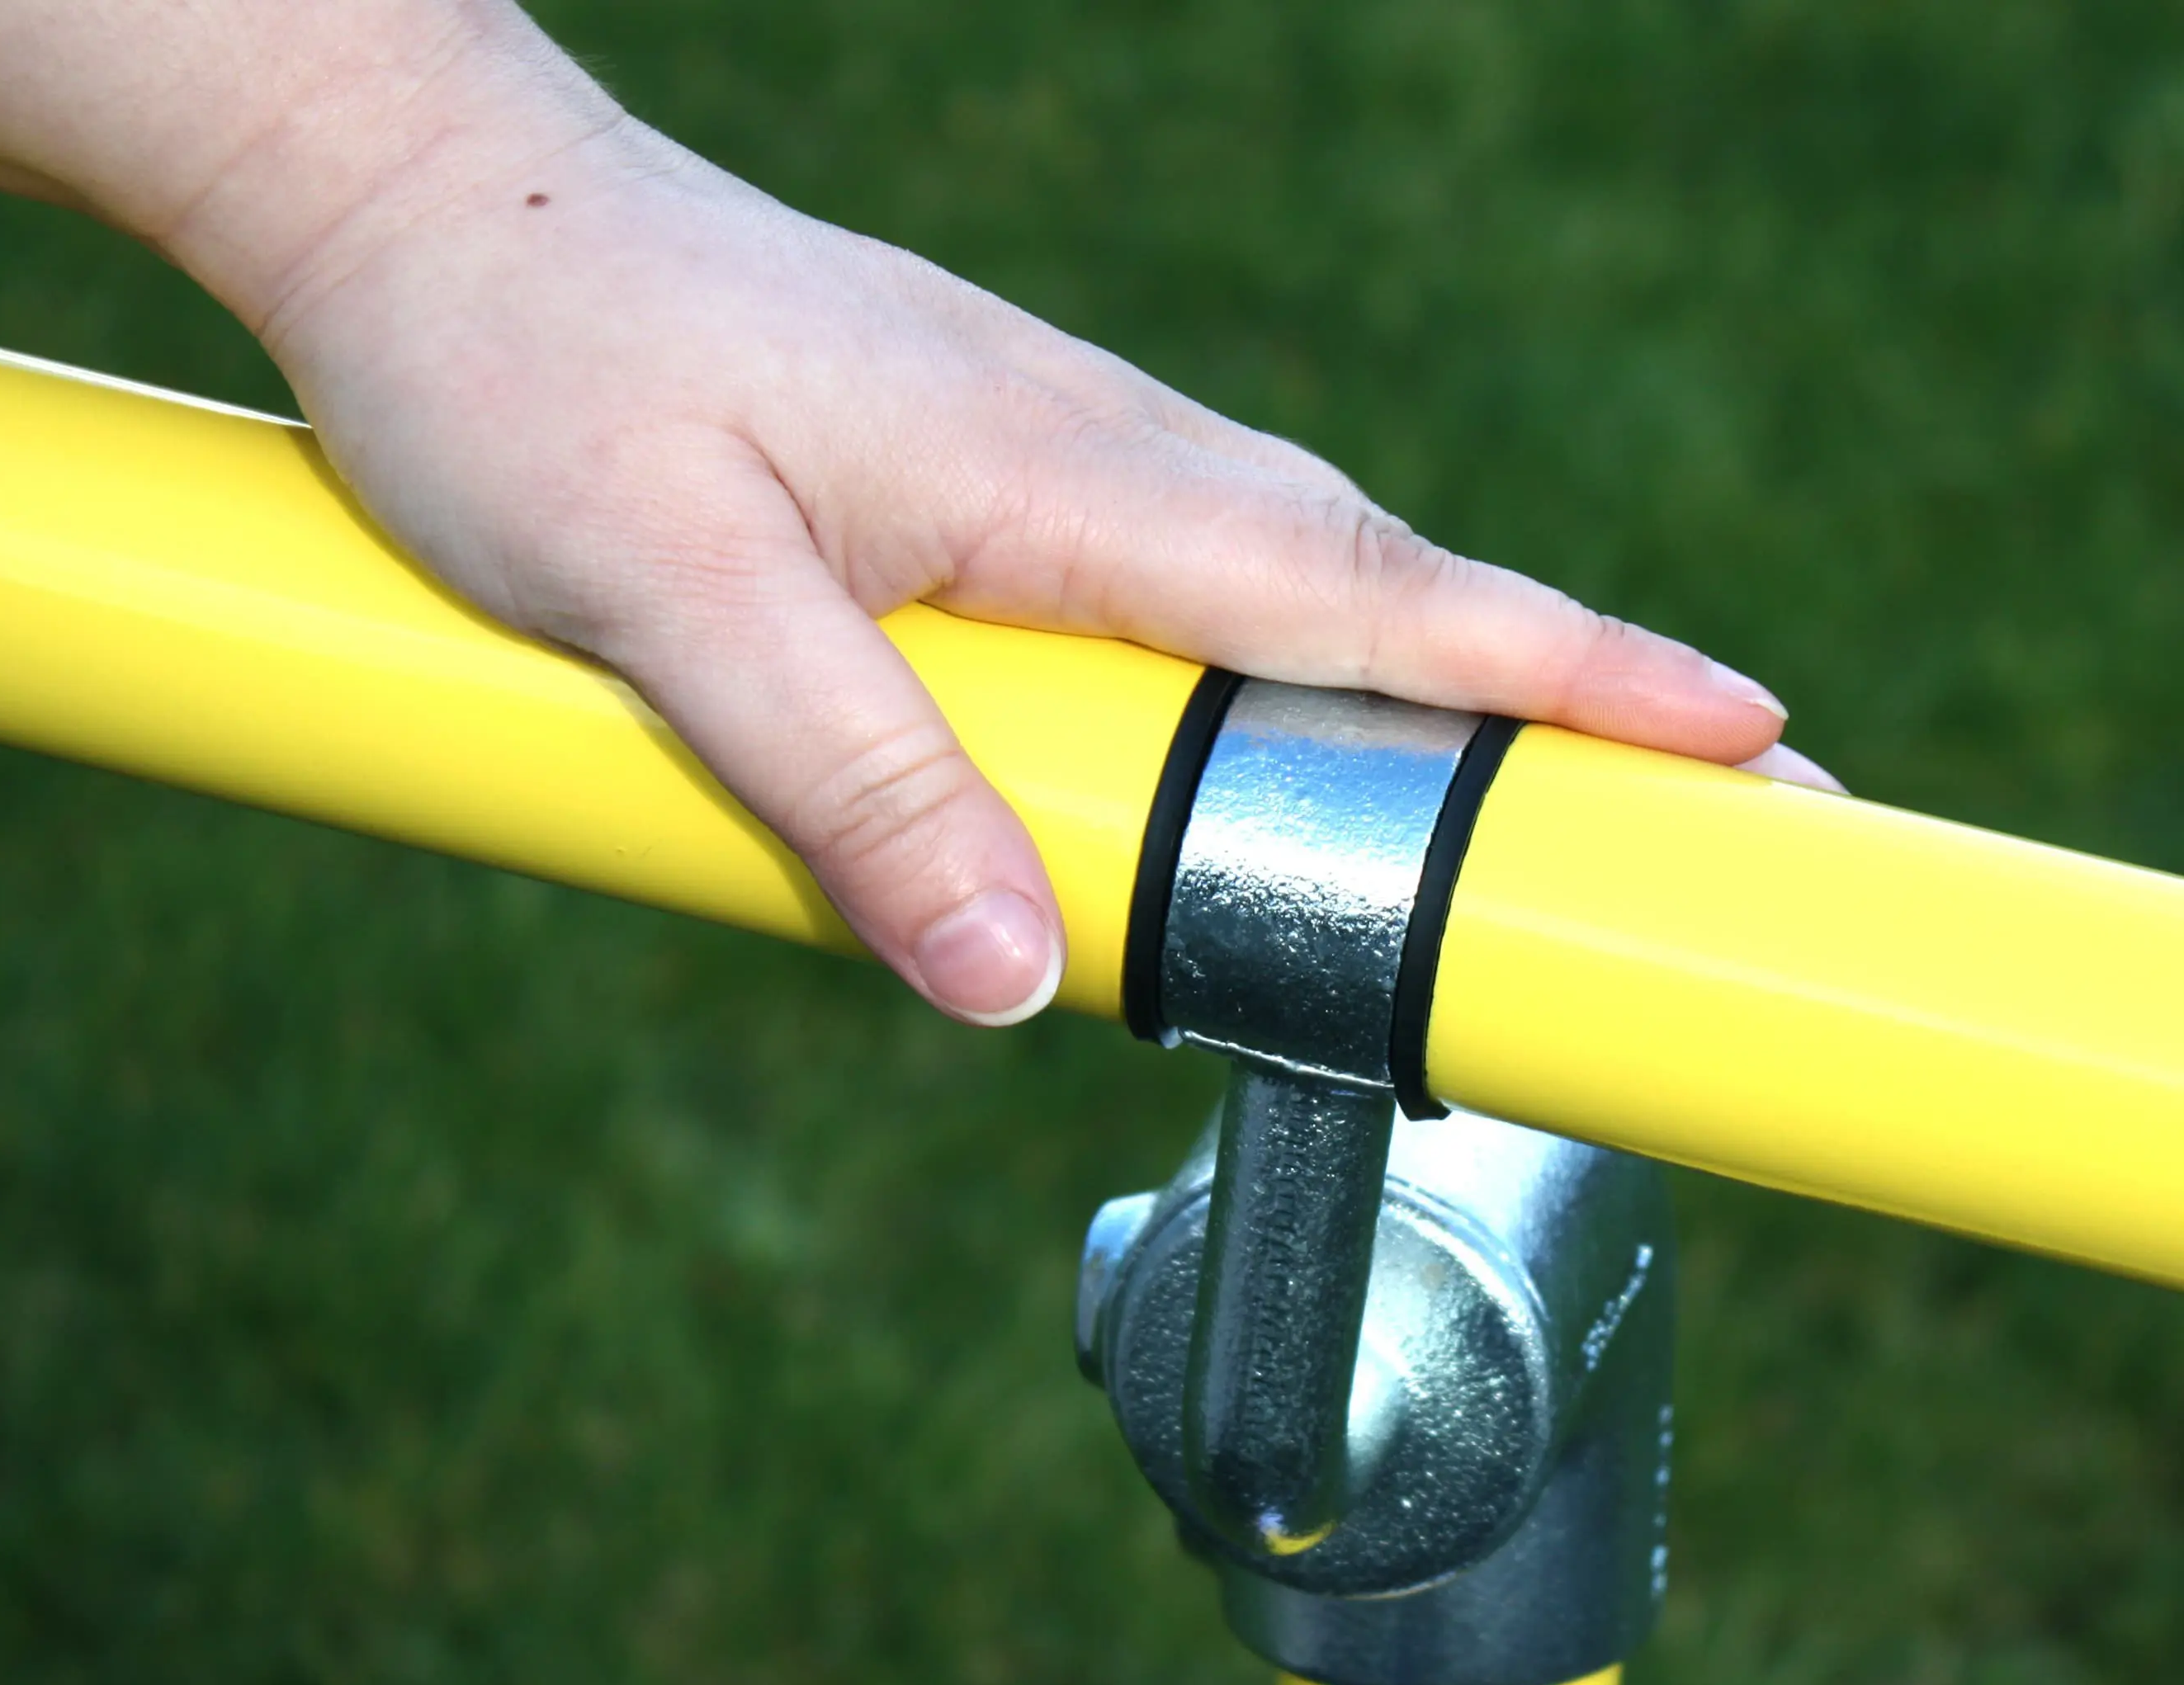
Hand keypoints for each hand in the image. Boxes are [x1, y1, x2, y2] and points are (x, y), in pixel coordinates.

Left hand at [231, 111, 1812, 1023]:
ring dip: (1461, 683)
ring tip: (1588, 804)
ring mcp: (1056, 454)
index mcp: (1056, 469)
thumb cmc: (523, 373)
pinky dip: (1319, 658)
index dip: (1563, 678)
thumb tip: (1010, 983)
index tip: (1748, 743)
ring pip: (1304, 583)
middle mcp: (1095, 449)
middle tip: (1757, 809)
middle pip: (1390, 591)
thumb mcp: (656, 596)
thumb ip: (841, 778)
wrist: (426, 203)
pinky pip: (1204, 583)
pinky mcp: (998, 476)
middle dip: (1584, 701)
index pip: (1366, 593)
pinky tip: (1314, 735)